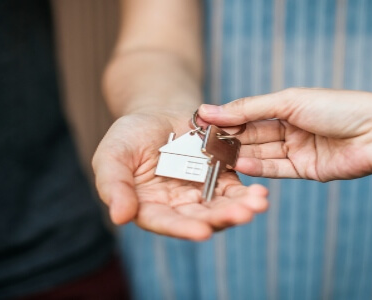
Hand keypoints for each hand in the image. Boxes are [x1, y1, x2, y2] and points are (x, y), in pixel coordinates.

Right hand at [92, 109, 268, 240]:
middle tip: (243, 216)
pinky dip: (247, 193)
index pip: (165, 222)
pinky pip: (234, 190)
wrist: (156, 112)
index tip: (202, 232)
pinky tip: (260, 193)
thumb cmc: (128, 136)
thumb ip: (114, 186)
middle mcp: (176, 207)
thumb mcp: (112, 155)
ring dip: (240, 208)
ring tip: (258, 205)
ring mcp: (200, 194)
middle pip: (200, 219)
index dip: (183, 228)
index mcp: (149, 208)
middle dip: (222, 218)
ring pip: (221, 207)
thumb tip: (120, 217)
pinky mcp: (219, 178)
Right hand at [197, 88, 371, 181]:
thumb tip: (212, 109)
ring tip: (218, 157)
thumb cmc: (338, 107)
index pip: (249, 113)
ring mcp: (298, 150)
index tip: (202, 123)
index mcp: (288, 106)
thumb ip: (249, 108)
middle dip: (230, 139)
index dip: (227, 119)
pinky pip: (277, 169)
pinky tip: (241, 164)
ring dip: (240, 155)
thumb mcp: (289, 101)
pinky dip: (259, 168)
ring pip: (262, 153)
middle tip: (204, 144)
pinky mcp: (306, 170)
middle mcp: (291, 128)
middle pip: (253, 135)